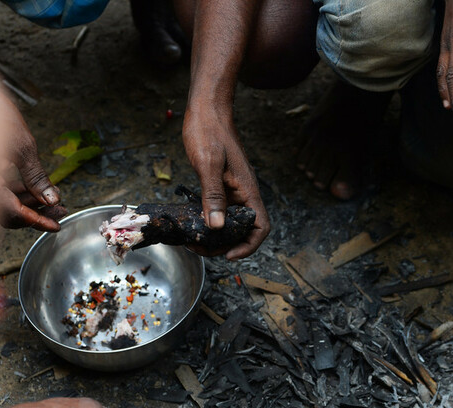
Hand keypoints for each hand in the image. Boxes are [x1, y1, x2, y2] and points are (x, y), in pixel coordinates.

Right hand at [0, 98, 63, 230]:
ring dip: (27, 204)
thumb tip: (52, 200)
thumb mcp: (21, 146)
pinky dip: (15, 193)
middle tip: (59, 211)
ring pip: (3, 205)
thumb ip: (36, 177)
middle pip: (8, 215)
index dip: (38, 221)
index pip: (14, 214)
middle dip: (36, 214)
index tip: (56, 225)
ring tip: (52, 199)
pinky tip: (33, 190)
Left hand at [182, 105, 269, 258]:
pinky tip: (192, 223)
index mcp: (247, 189)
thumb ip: (214, 196)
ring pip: (230, 222)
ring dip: (215, 236)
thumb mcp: (208, 164)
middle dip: (225, 244)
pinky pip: (219, 210)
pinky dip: (208, 220)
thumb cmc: (209, 131)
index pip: (259, 227)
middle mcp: (243, 193)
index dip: (248, 246)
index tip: (227, 254)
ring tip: (194, 240)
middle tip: (201, 248)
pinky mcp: (221, 185)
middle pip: (243, 230)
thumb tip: (217, 227)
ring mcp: (233, 189)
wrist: (206, 108)